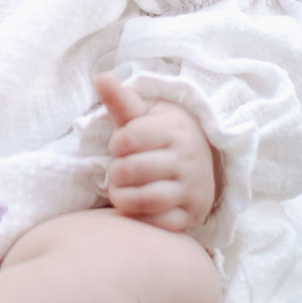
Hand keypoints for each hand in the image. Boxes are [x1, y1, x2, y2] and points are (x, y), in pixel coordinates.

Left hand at [95, 73, 217, 232]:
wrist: (200, 160)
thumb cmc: (161, 134)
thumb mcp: (144, 113)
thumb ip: (121, 99)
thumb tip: (101, 77)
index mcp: (175, 129)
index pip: (128, 139)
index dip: (116, 144)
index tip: (120, 145)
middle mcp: (188, 159)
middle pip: (132, 170)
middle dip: (117, 171)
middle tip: (119, 170)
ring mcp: (192, 189)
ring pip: (146, 200)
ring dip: (122, 197)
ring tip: (121, 189)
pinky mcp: (192, 215)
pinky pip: (160, 224)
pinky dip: (141, 218)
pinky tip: (136, 206)